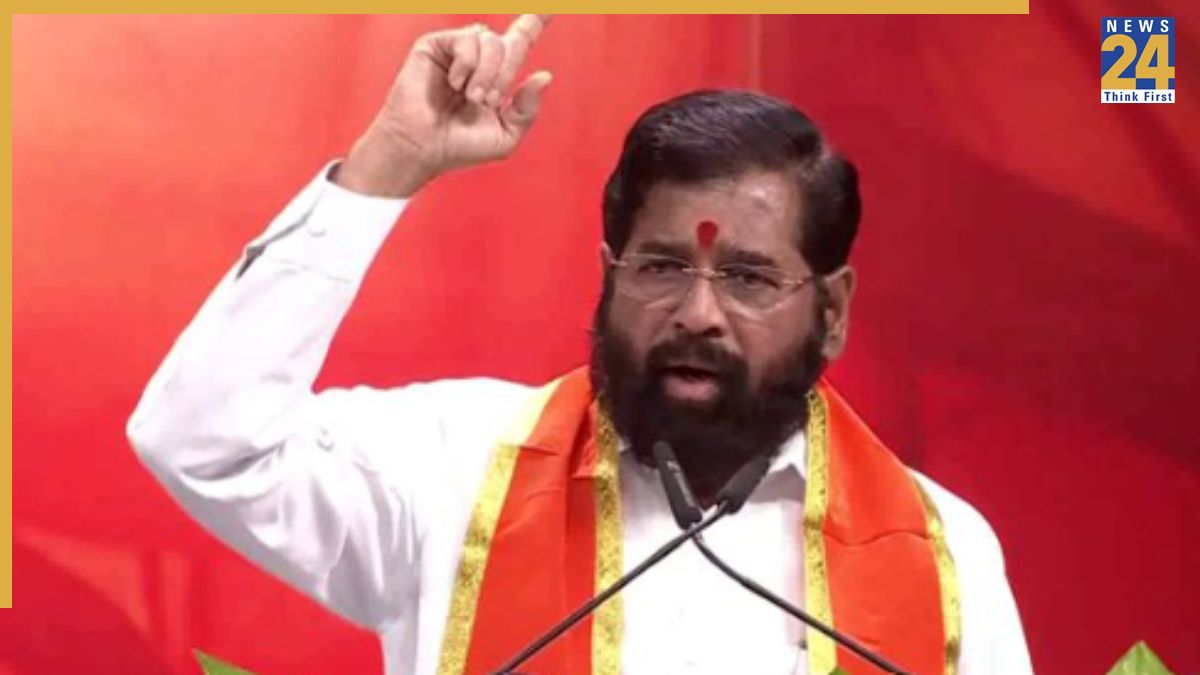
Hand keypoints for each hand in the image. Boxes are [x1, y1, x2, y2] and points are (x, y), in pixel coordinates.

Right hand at [337, 15, 553, 196]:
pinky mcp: (436, 45)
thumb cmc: (460, 146)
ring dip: (487, 73)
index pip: (522, 38)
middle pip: (511, 45)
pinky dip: (467, 64)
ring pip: (491, 40)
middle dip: (504, 75)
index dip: (537, 18)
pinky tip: (455, 83)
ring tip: (470, 96)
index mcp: (497, 75)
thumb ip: (527, 109)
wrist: (424, 148)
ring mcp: (457, 50)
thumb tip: (545, 75)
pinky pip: (467, 39)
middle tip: (486, 102)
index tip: (552, 4)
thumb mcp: (506, 136)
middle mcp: (479, 58)